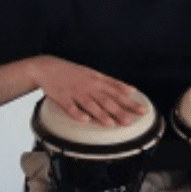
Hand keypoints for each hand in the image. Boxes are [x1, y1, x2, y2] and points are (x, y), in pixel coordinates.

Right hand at [28, 56, 145, 126]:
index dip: (130, 102)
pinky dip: (78, 114)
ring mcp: (75, 92)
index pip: (118, 92)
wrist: (48, 67)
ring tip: (111, 123)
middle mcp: (89, 86)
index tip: (142, 110)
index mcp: (97, 80)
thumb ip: (112, 83)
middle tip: (131, 121)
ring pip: (90, 104)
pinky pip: (71, 108)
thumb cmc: (73, 72)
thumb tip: (131, 90)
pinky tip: (85, 120)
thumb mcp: (94, 74)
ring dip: (101, 114)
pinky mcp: (62, 98)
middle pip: (106, 100)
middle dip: (119, 111)